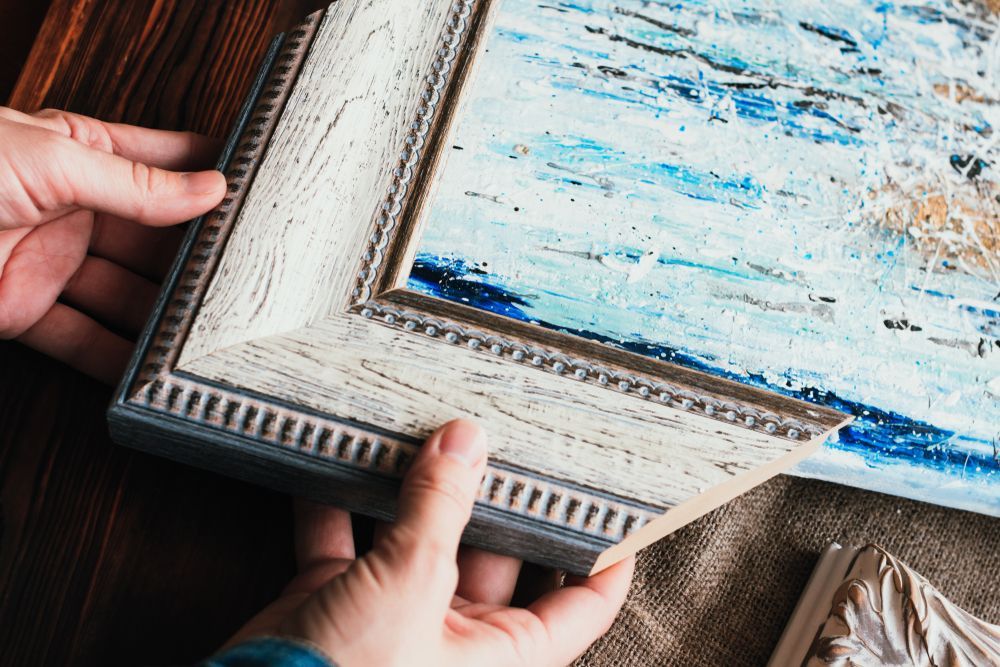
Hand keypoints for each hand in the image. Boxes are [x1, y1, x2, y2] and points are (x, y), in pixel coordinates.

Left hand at [0, 107, 226, 382]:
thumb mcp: (51, 158)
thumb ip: (135, 182)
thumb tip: (207, 188)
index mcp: (80, 154)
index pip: (164, 162)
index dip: (210, 176)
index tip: (261, 197)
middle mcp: (74, 208)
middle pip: (154, 238)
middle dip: (197, 258)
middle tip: (246, 277)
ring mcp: (53, 262)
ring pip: (126, 293)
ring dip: (165, 315)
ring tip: (212, 329)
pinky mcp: (25, 310)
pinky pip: (84, 337)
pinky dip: (118, 357)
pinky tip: (154, 365)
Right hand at [228, 420, 633, 666]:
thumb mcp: (407, 588)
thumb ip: (436, 508)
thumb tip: (464, 439)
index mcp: (501, 653)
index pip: (582, 603)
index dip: (608, 555)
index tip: (622, 498)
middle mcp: (455, 635)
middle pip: (494, 548)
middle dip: (491, 490)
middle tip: (503, 428)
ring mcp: (394, 616)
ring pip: (416, 535)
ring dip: (411, 486)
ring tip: (422, 424)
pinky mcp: (335, 601)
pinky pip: (343, 538)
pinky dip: (336, 498)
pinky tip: (334, 450)